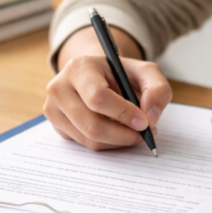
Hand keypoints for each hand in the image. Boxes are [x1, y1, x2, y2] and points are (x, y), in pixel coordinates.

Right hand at [45, 28, 172, 150]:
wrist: (97, 75)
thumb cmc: (120, 74)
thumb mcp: (145, 71)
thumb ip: (157, 89)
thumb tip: (150, 116)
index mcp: (78, 67)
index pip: (98, 98)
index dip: (123, 114)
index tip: (144, 123)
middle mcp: (59, 88)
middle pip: (92, 125)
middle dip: (123, 135)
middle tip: (143, 134)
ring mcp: (54, 109)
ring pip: (89, 139)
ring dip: (118, 141)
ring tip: (134, 131)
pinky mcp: (57, 126)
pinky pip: (86, 145)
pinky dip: (108, 143)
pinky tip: (117, 131)